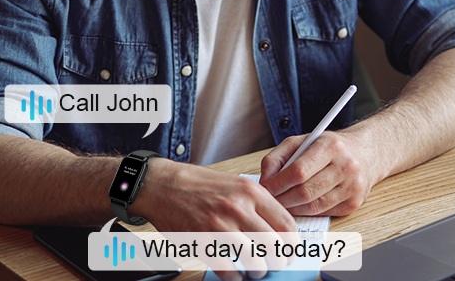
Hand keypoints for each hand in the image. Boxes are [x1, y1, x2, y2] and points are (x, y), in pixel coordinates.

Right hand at [134, 161, 298, 280]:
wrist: (162, 184)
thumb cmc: (197, 184)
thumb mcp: (234, 183)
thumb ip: (258, 203)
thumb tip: (278, 229)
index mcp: (251, 192)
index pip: (287, 225)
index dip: (292, 244)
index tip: (289, 251)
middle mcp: (238, 208)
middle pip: (275, 246)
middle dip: (278, 261)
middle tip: (274, 264)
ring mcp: (219, 226)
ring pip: (255, 261)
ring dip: (258, 271)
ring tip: (254, 270)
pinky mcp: (202, 241)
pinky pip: (228, 270)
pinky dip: (235, 277)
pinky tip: (234, 272)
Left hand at [258, 131, 384, 216]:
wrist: (365, 153)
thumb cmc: (328, 148)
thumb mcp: (301, 142)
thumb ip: (277, 157)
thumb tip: (264, 181)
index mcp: (331, 146)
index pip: (299, 171)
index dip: (278, 183)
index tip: (265, 188)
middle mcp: (346, 166)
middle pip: (305, 192)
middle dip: (282, 199)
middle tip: (270, 199)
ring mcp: (352, 187)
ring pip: (313, 206)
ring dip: (292, 208)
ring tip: (281, 203)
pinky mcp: (354, 203)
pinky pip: (323, 213)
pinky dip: (307, 211)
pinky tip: (299, 205)